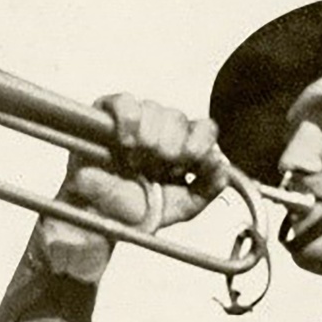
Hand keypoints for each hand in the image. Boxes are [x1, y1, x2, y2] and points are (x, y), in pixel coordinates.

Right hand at [38, 94, 229, 279]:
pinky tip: (126, 141)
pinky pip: (125, 102)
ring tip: (137, 159)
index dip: (200, 141)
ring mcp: (135, 120)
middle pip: (178, 117)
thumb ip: (207, 189)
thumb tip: (222, 166)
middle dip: (172, 144)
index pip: (204, 128)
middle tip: (157, 165)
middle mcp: (162, 130)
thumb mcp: (181, 207)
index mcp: (183, 148)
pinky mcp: (107, 113)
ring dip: (150, 135)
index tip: (190, 161)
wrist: (98, 219)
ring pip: (154, 108)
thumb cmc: (136, 210)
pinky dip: (129, 120)